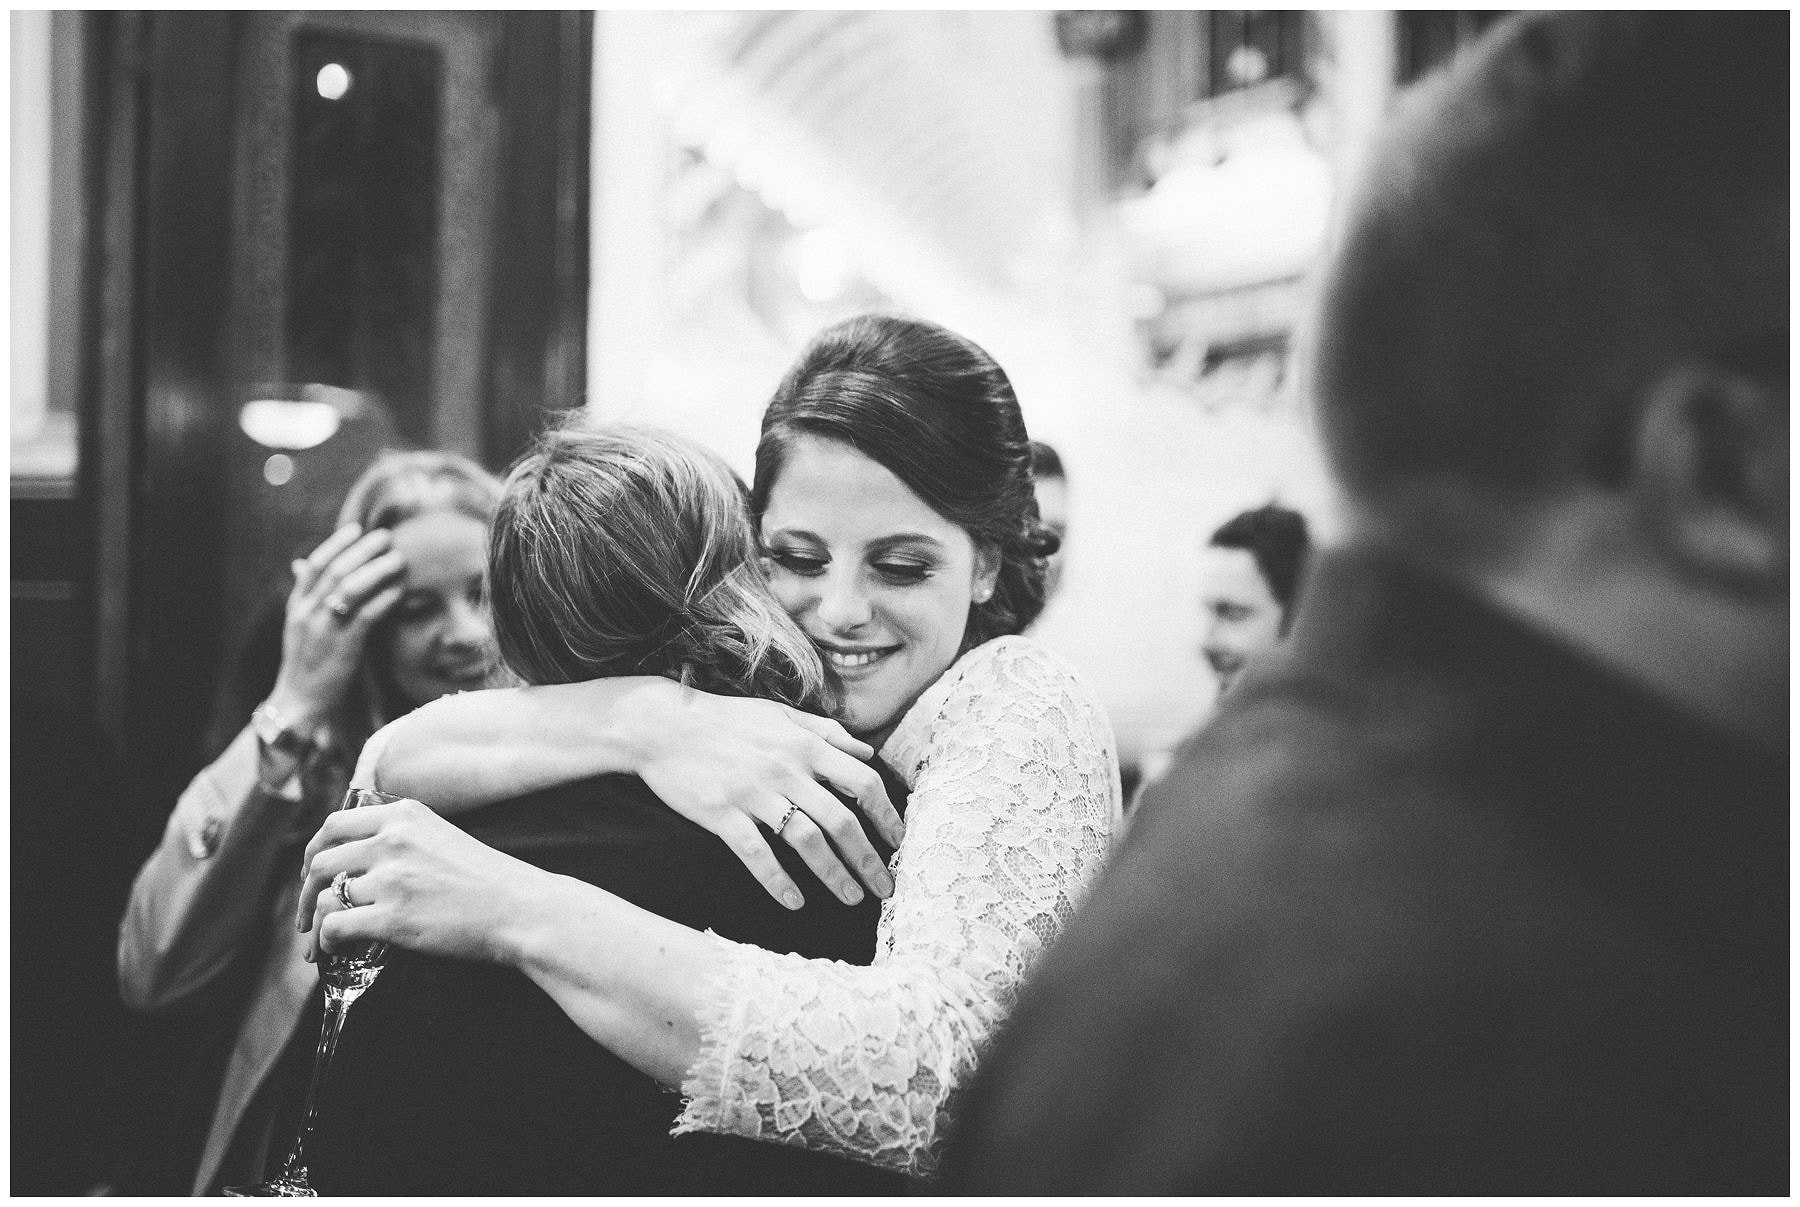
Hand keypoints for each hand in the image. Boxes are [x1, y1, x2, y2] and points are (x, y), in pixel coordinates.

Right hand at [266, 524, 406, 729]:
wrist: (299, 702)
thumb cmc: (306, 663)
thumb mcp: (299, 625)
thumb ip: (306, 595)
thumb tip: (302, 563)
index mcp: (297, 607)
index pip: (315, 565)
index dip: (337, 544)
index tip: (356, 529)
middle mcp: (308, 613)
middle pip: (337, 570)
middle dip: (363, 550)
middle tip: (386, 537)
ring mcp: (324, 629)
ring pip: (351, 588)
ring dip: (378, 570)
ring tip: (398, 559)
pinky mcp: (343, 646)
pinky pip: (367, 615)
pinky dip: (385, 599)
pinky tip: (400, 590)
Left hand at [297, 798, 548, 963]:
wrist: (521, 908)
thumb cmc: (489, 880)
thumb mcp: (443, 837)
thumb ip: (403, 838)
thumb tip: (361, 859)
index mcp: (404, 815)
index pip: (335, 825)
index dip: (314, 850)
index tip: (312, 872)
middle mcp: (392, 840)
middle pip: (321, 861)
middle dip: (305, 891)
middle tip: (305, 912)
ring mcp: (391, 878)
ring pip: (325, 896)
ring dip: (313, 922)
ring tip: (316, 942)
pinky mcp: (392, 916)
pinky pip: (336, 926)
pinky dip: (326, 941)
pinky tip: (333, 950)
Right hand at [632, 687, 903, 910]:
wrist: (661, 726)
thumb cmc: (726, 720)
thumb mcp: (781, 715)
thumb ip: (827, 732)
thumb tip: (868, 754)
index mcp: (804, 745)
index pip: (862, 781)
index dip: (886, 814)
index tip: (899, 840)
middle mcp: (785, 769)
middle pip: (841, 820)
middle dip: (869, 858)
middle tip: (886, 888)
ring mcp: (752, 793)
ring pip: (806, 841)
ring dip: (834, 875)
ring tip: (852, 898)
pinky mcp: (721, 814)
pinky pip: (756, 854)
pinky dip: (778, 881)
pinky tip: (795, 903)